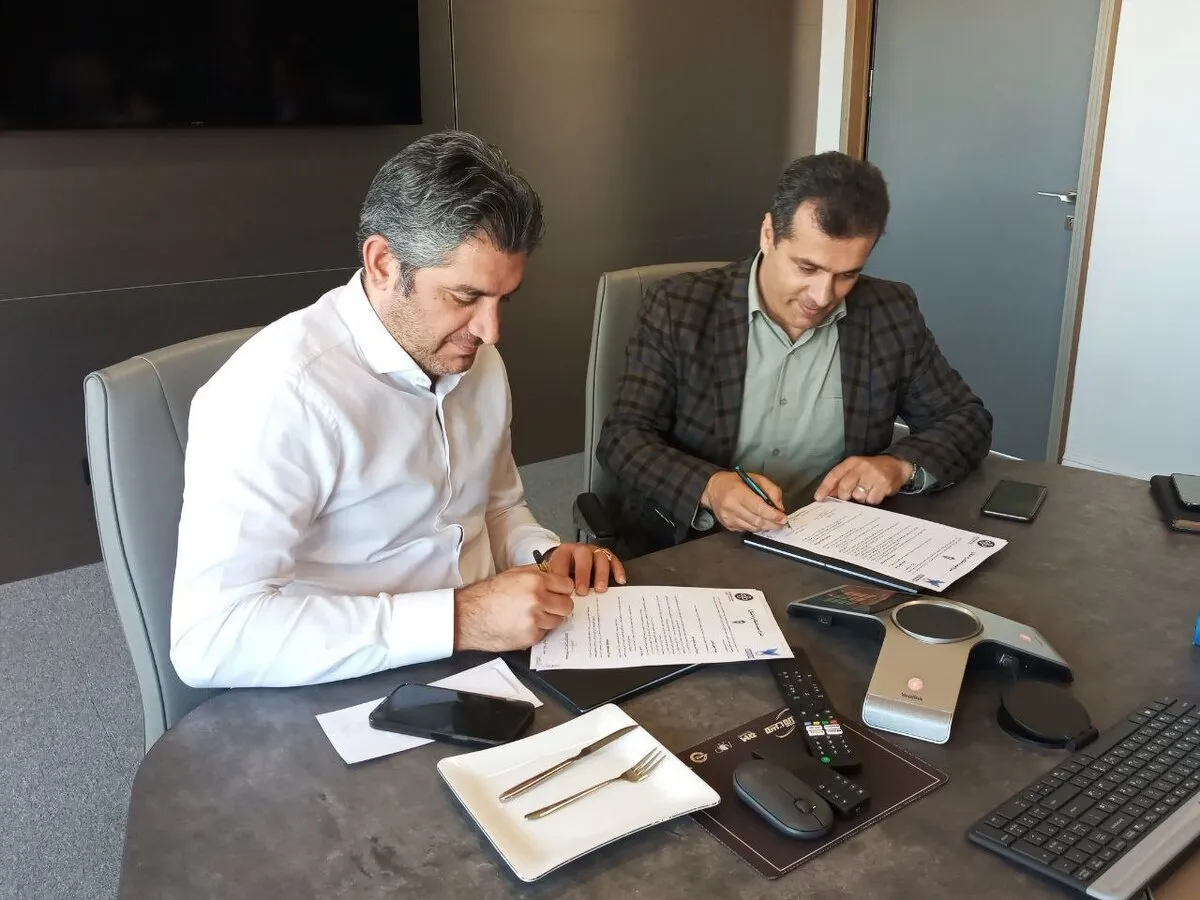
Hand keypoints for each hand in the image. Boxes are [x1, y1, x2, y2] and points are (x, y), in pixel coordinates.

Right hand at [453, 567, 575, 651]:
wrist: (468, 616)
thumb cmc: (487, 594)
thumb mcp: (513, 574)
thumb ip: (537, 573)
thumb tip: (555, 574)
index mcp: (535, 581)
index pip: (567, 586)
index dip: (562, 589)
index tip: (558, 592)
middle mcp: (538, 600)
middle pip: (567, 605)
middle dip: (559, 605)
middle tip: (548, 605)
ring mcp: (535, 620)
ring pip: (557, 621)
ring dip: (548, 618)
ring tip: (531, 615)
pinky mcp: (530, 637)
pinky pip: (544, 633)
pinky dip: (537, 630)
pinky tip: (522, 624)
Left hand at [545, 542, 626, 593]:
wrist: (570, 565)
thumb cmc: (564, 573)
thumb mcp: (556, 577)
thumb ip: (557, 585)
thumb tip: (560, 600)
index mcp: (563, 552)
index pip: (563, 559)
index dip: (563, 575)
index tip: (566, 590)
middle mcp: (580, 549)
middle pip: (583, 555)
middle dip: (583, 574)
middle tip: (582, 591)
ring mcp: (594, 551)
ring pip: (600, 557)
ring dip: (601, 574)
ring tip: (600, 590)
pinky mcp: (607, 556)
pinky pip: (614, 560)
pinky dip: (617, 570)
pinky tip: (619, 580)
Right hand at [701, 470, 787, 531]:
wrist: (713, 489)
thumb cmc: (735, 482)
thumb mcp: (755, 478)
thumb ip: (771, 489)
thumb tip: (780, 506)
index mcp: (737, 492)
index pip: (758, 507)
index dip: (772, 515)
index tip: (783, 518)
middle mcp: (731, 507)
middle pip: (757, 520)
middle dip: (772, 523)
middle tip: (782, 522)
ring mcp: (728, 518)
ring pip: (753, 527)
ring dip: (766, 526)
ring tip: (773, 522)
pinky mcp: (728, 526)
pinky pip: (747, 530)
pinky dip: (756, 527)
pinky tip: (760, 521)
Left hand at [814, 455, 911, 504]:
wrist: (897, 465)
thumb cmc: (872, 470)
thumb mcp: (855, 470)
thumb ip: (841, 480)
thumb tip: (827, 495)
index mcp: (852, 462)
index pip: (834, 475)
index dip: (825, 487)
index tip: (819, 498)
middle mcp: (862, 467)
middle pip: (845, 487)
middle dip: (845, 496)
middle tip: (850, 496)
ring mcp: (873, 475)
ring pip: (858, 496)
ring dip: (860, 498)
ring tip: (866, 491)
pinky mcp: (884, 485)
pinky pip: (872, 500)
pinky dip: (872, 500)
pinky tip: (875, 492)